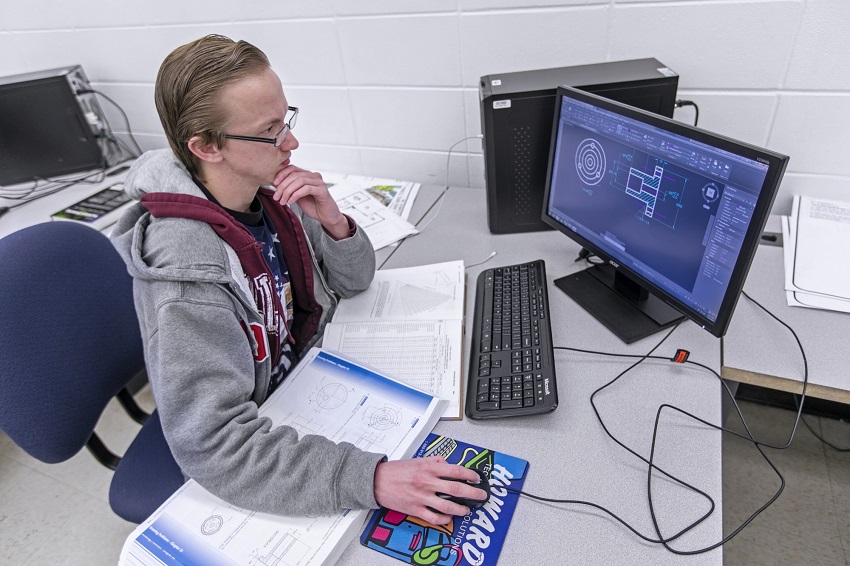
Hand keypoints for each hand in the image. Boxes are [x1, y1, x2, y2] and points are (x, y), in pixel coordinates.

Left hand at [272, 165, 348, 238]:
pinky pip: (306, 189)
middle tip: (276, 197)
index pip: (292, 168)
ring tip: (283, 201)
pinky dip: (296, 195)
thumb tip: (275, 184)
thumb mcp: (297, 196)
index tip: (274, 184)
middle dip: (282, 186)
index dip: (281, 175)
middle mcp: (313, 176)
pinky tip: (291, 202)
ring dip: (288, 191)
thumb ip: (290, 189)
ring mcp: (319, 182)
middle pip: (294, 175)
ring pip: (299, 181)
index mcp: (307, 175)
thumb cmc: (313, 206)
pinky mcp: (322, 190)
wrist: (326, 216)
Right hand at [373, 457, 488, 524]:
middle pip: (456, 488)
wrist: (377, 481)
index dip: (469, 475)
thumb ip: (434, 461)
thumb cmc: (396, 471)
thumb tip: (446, 464)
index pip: (455, 470)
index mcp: (429, 467)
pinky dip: (444, 518)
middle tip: (481, 495)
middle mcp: (427, 482)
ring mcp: (421, 497)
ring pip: (447, 505)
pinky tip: (448, 517)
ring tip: (467, 509)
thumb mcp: (417, 460)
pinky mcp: (415, 509)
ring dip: (461, 509)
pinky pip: (434, 517)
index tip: (476, 478)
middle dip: (472, 493)